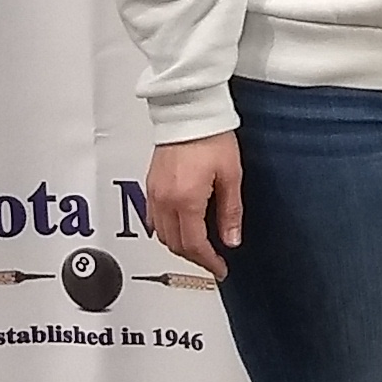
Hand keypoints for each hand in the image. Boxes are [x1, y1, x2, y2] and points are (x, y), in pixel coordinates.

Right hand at [147, 134, 242, 282]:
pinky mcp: (151, 185)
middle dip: (195, 257)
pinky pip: (153, 218)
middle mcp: (165, 199)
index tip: (220, 269)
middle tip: (212, 260)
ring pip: (161, 234)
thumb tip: (231, 239)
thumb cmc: (211, 136)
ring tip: (199, 247)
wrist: (189, 111)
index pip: (194, 244)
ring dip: (180, 246)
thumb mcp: (231, 175)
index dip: (209, 262)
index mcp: (186, 199)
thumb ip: (230, 211)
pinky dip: (166, 230)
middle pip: (175, 244)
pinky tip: (179, 228)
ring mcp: (154, 192)